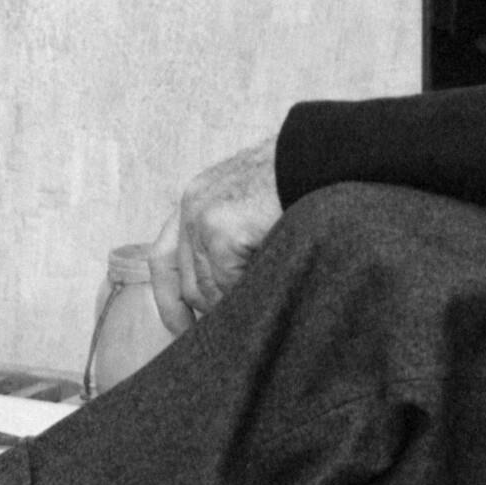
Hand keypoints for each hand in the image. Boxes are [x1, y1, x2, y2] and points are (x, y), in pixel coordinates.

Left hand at [147, 137, 282, 335]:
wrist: (322, 155)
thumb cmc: (299, 181)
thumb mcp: (253, 203)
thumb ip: (232, 237)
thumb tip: (225, 292)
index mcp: (197, 199)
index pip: (163, 258)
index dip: (168, 299)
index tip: (182, 329)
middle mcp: (191, 206)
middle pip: (188, 282)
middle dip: (213, 310)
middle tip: (242, 323)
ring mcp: (203, 218)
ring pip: (207, 289)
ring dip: (234, 304)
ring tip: (264, 302)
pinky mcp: (222, 231)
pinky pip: (228, 285)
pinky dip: (248, 295)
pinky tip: (271, 288)